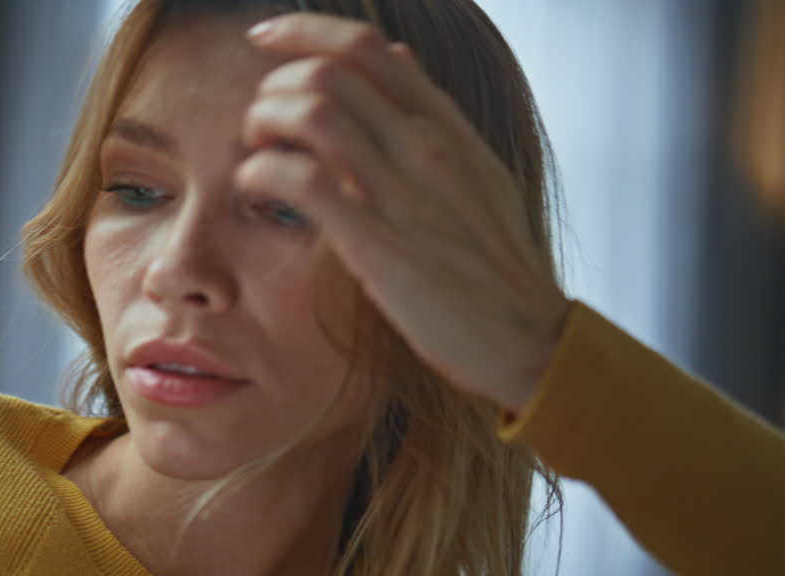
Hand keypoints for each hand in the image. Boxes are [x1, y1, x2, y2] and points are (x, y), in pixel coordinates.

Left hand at [238, 13, 571, 411]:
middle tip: (262, 125)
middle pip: (328, 72)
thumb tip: (399, 57)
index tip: (264, 37)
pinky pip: (302, 181)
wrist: (528, 335)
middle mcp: (423, 146)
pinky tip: (256, 190)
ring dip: (264, 123)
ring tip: (258, 154)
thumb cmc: (494, 263)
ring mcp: (401, 192)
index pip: (366, 46)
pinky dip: (262, 174)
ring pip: (312, 113)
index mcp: (444, 126)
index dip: (303, 31)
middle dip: (274, 87)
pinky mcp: (377, 243)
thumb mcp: (476, 172)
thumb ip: (433, 116)